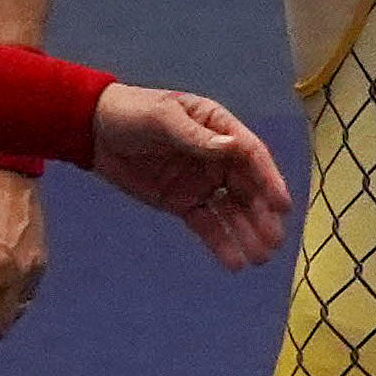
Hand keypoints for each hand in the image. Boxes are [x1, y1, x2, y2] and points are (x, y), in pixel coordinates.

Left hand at [88, 86, 290, 267]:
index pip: (250, 154)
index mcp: (217, 127)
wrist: (94, 131)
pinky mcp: (183, 202)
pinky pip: (207, 224)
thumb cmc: (132, 113)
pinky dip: (221, 243)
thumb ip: (196, 137)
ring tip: (261, 258)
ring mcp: (201, 181)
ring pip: (232, 210)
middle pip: (246, 187)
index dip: (268, 179)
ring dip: (248, 233)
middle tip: (275, 242)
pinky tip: (234, 262)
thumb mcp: (163, 118)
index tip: (282, 205)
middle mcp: (216, 156)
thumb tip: (232, 147)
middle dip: (262, 214)